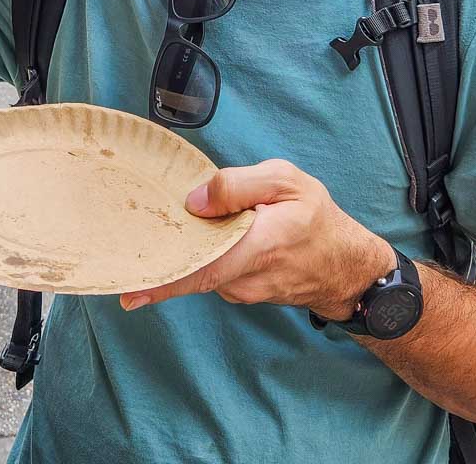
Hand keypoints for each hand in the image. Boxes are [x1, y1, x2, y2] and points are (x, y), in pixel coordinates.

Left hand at [120, 159, 396, 316]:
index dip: (165, 280)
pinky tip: (200, 236)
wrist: (345, 267)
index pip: (203, 268)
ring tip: (169, 226)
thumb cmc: (317, 217)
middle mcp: (245, 278)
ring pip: (201, 269)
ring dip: (184, 252)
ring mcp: (241, 291)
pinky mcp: (241, 292)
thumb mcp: (287, 181)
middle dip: (161, 261)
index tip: (131, 291)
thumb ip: (239, 184)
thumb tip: (195, 200)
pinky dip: (201, 256)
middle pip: (192, 271)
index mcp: (258, 244)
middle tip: (130, 250)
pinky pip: (212, 272)